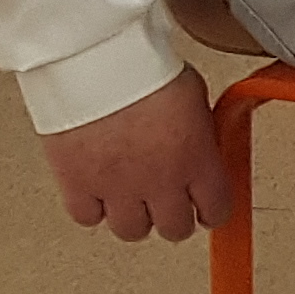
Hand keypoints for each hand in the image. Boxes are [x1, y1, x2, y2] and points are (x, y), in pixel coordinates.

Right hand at [42, 68, 233, 241]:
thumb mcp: (195, 98)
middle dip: (176, 219)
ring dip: (135, 217)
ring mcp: (118, 188)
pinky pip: (88, 217)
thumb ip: (200, 133)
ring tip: (133, 197)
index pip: (217, 210)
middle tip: (170, 203)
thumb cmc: (145, 69)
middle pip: (175, 229)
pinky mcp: (78, 185)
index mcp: (197, 160)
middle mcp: (160, 182)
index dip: (212, 211)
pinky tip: (98, 190)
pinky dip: (93, 209)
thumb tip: (202, 147)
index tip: (207, 208)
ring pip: (132, 231)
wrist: (97, 62)